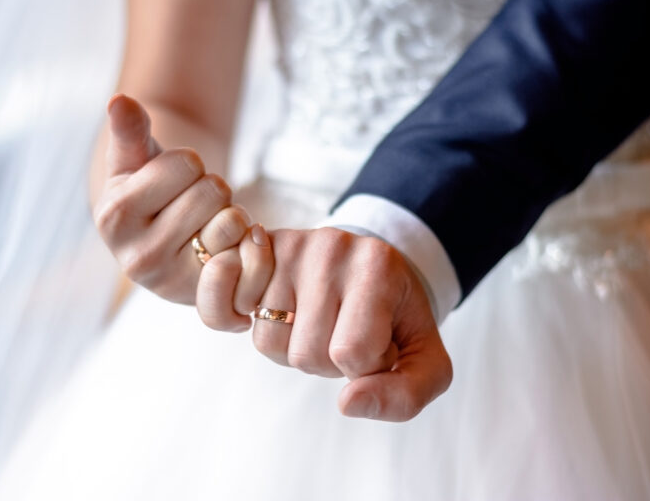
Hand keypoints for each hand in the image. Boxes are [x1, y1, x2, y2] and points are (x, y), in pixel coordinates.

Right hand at [94, 94, 251, 303]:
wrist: (164, 243)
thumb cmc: (149, 192)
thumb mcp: (134, 160)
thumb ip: (129, 130)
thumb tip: (119, 100)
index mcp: (113, 218)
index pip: (186, 164)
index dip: (189, 164)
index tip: (173, 182)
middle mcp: (139, 260)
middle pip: (213, 191)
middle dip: (212, 189)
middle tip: (194, 206)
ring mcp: (173, 286)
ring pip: (234, 222)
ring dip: (231, 215)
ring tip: (208, 225)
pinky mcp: (207, 302)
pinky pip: (248, 265)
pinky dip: (250, 247)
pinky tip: (232, 247)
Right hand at [238, 228, 451, 421]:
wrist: (374, 270)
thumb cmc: (397, 321)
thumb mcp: (426, 363)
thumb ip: (403, 396)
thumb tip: (347, 404)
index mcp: (378, 269)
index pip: (352, 354)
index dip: (366, 367)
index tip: (380, 343)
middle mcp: (331, 247)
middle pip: (307, 354)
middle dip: (328, 361)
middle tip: (346, 332)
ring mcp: (290, 245)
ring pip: (269, 343)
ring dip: (293, 348)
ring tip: (318, 321)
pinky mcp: (257, 252)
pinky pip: (224, 307)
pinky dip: (242, 321)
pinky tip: (265, 312)